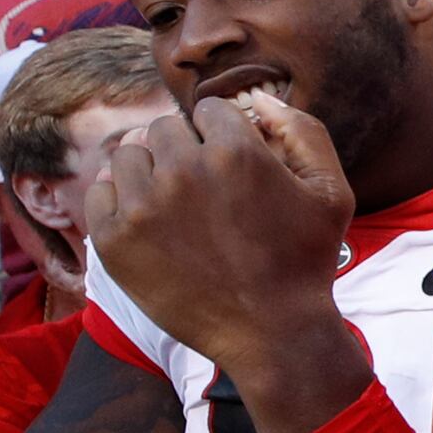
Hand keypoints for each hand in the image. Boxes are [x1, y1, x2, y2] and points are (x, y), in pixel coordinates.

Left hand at [85, 95, 357, 375]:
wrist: (272, 333)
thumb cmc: (305, 261)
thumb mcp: (332, 193)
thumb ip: (304, 132)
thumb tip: (260, 100)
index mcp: (236, 152)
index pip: (209, 110)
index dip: (224, 135)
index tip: (231, 166)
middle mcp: (184, 171)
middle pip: (165, 127)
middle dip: (185, 149)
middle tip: (204, 189)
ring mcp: (143, 206)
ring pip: (129, 155)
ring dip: (150, 170)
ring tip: (175, 205)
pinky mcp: (114, 239)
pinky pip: (101, 193)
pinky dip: (120, 201)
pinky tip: (149, 223)